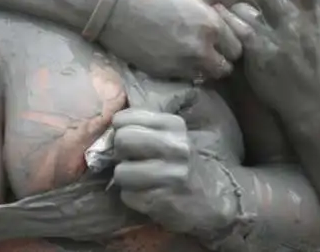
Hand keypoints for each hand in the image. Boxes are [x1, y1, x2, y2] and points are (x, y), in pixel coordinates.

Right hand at [102, 0, 241, 81]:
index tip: (219, 38)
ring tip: (192, 56)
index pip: (237, 47)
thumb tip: (215, 20)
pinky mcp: (163, 74)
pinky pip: (185, 78)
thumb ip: (206, 12)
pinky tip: (175, 57)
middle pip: (226, 67)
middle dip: (220, 59)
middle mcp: (201, 49)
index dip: (229, 42)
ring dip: (203, 68)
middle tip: (209, 50)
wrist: (114, 3)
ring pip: (206, 77)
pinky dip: (184, 70)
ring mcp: (181, 65)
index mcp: (211, 24)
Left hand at [111, 109, 236, 242]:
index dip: (119, 130)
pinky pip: (128, 196)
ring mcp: (171, 175)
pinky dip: (132, 197)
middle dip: (120, 152)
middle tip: (131, 159)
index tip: (129, 140)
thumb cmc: (180, 162)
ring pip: (121, 172)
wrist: (210, 199)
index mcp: (174, 125)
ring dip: (125, 178)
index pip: (124, 119)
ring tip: (140, 179)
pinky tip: (147, 194)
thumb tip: (109, 125)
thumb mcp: (170, 134)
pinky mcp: (164, 201)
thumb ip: (142, 124)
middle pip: (122, 140)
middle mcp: (175, 147)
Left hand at [221, 0, 319, 115]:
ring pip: (240, 10)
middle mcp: (290, 21)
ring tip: (237, 25)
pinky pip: (232, 30)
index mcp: (309, 16)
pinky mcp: (256, 51)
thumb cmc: (313, 71)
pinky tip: (219, 24)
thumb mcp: (312, 37)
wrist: (315, 104)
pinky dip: (225, 26)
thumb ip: (288, 14)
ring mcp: (272, 36)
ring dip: (234, 14)